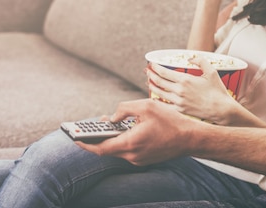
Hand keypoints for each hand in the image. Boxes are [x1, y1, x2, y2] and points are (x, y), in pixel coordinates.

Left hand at [77, 99, 204, 165]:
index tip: (74, 138)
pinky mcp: (145, 159)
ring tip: (110, 123)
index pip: (100, 148)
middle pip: (108, 148)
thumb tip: (112, 117)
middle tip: (90, 126)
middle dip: (99, 137)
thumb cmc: (170, 121)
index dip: (85, 143)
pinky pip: (128, 150)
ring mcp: (139, 159)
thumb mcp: (146, 106)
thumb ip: (124, 109)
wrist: (190, 138)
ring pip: (118, 149)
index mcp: (130, 143)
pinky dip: (123, 140)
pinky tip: (127, 129)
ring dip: (112, 137)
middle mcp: (132, 155)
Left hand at [146, 57, 238, 123]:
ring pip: (160, 93)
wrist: (221, 110)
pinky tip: (155, 97)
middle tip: (147, 71)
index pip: (164, 72)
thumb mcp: (211, 72)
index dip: (156, 67)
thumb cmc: (217, 91)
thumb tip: (190, 58)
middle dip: (151, 75)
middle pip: (159, 82)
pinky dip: (158, 100)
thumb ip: (200, 61)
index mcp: (185, 80)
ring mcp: (178, 102)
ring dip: (152, 86)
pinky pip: (165, 105)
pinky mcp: (180, 111)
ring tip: (149, 81)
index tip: (152, 64)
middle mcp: (179, 91)